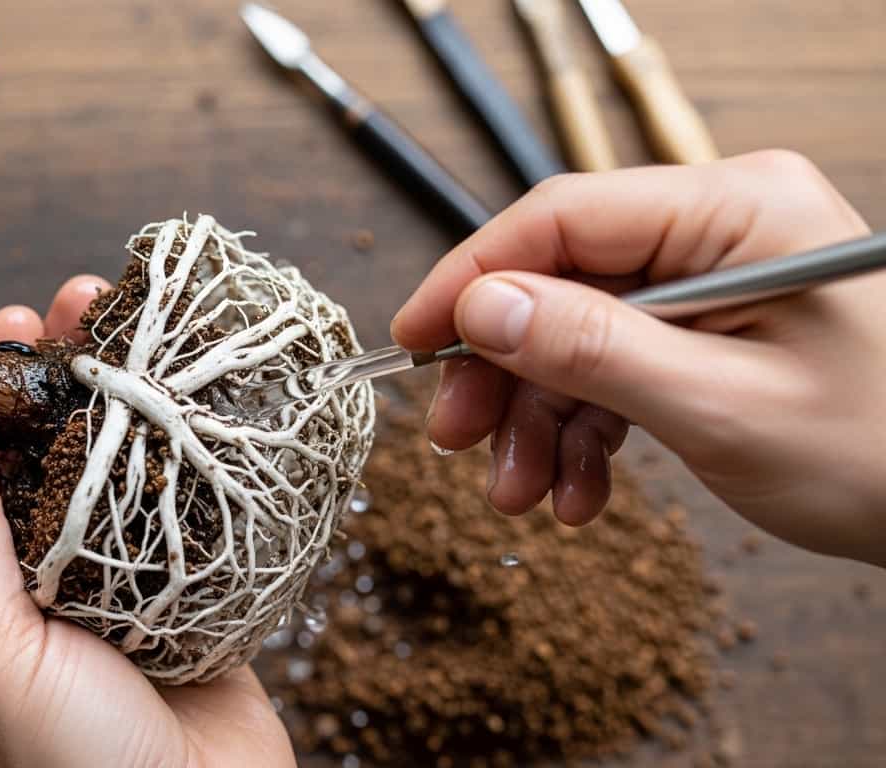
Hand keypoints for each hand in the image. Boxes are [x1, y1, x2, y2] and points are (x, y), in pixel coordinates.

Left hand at [0, 276, 294, 767]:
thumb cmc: (75, 767)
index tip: (4, 329)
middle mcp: (40, 584)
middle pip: (42, 456)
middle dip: (58, 378)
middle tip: (78, 305)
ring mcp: (118, 586)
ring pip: (115, 470)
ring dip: (125, 396)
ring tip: (138, 325)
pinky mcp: (189, 594)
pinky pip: (182, 508)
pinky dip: (188, 450)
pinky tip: (198, 397)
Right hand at [390, 150, 885, 565]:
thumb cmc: (884, 454)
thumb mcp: (720, 405)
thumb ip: (592, 348)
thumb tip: (479, 306)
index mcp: (736, 210)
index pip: (563, 217)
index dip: (473, 279)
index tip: (411, 342)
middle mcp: (721, 229)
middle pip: (562, 281)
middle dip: (505, 372)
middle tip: (458, 442)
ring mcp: (717, 280)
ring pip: (579, 335)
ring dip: (539, 421)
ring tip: (523, 498)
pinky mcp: (714, 330)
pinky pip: (619, 368)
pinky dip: (586, 434)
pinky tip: (578, 495)